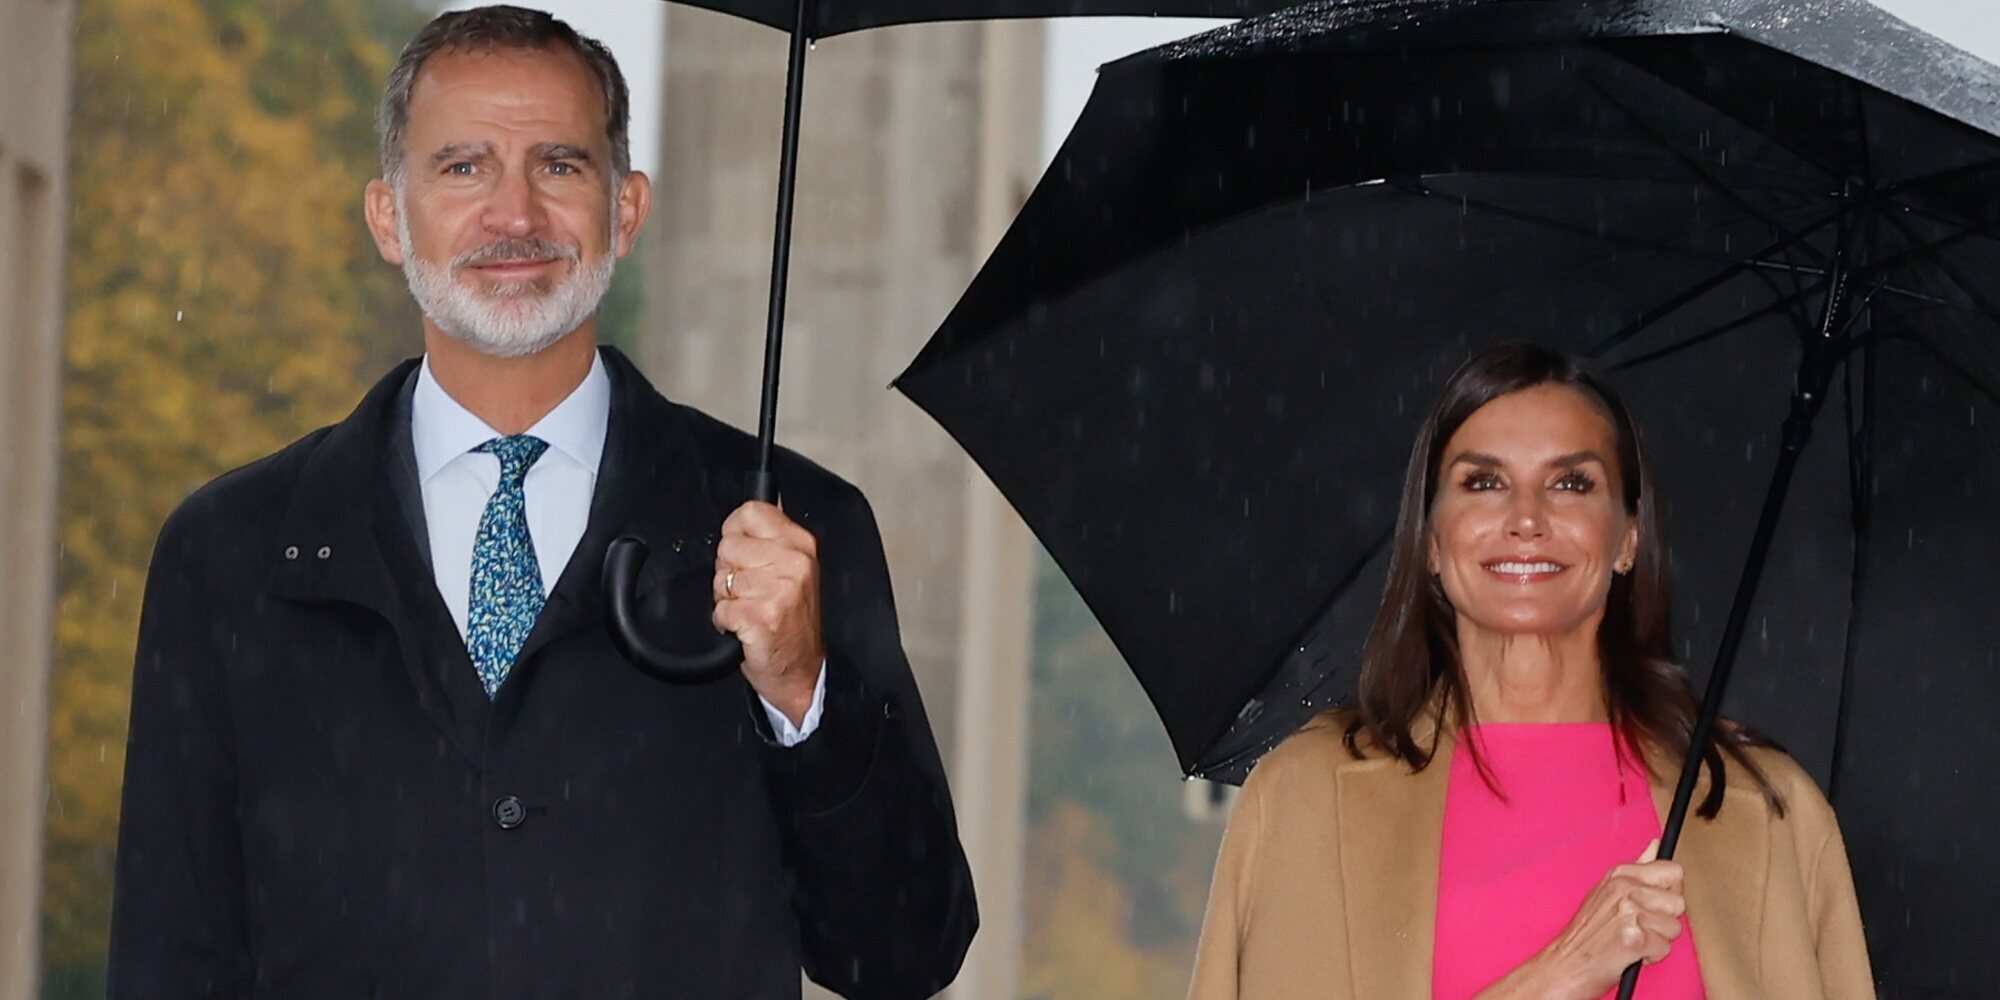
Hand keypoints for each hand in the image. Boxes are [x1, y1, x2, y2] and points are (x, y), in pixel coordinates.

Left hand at [711, 500, 824, 725]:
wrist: (802, 671)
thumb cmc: (792, 623)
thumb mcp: (794, 570)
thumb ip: (772, 537)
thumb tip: (761, 502)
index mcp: (801, 545)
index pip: (750, 512)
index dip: (735, 534)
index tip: (745, 555)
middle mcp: (794, 564)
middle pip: (728, 545)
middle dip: (729, 571)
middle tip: (752, 592)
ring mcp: (779, 591)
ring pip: (721, 578)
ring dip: (728, 599)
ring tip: (752, 610)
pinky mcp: (762, 617)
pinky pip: (720, 608)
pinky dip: (725, 622)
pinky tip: (746, 628)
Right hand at [1475, 840, 1685, 999]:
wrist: (1565, 965)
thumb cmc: (1586, 934)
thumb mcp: (1607, 891)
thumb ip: (1638, 868)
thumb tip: (1655, 844)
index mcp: (1620, 874)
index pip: (1673, 871)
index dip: (1668, 892)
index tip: (1654, 903)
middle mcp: (1625, 889)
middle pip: (1678, 902)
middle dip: (1665, 919)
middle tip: (1640, 925)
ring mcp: (1629, 912)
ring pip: (1674, 927)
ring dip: (1658, 940)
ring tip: (1634, 940)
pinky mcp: (1634, 938)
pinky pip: (1665, 948)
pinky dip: (1651, 957)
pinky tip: (1631, 953)